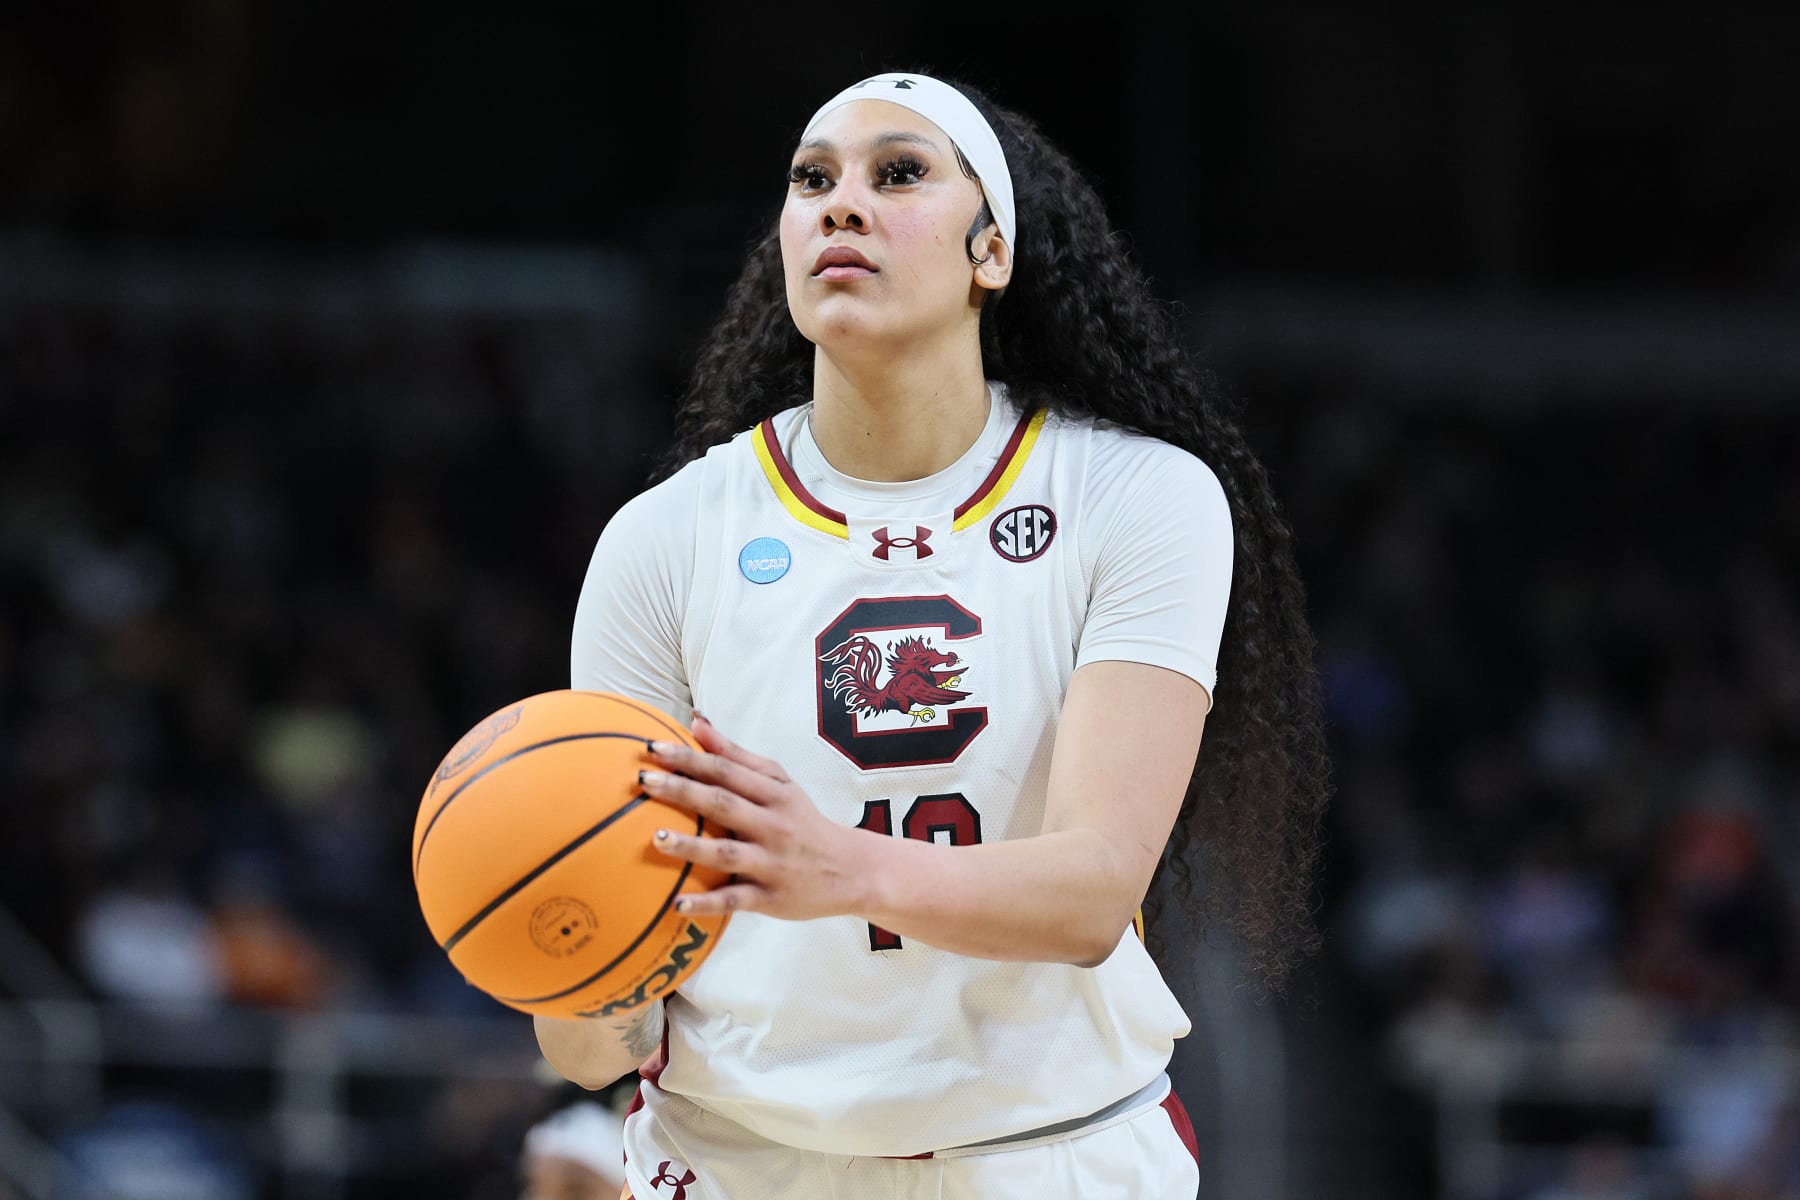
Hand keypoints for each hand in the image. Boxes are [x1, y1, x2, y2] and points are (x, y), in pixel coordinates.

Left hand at [640, 715, 868, 919]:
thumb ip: (737, 756)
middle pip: (724, 805)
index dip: (690, 758)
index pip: (727, 770)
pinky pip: (736, 900)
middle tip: (643, 781)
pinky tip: (677, 904)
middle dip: (683, 791)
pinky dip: (707, 904)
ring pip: (728, 854)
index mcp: (774, 794)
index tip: (652, 749)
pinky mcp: (771, 898)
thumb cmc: (802, 821)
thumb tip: (695, 722)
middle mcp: (774, 825)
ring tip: (655, 839)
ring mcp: (772, 863)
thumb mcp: (779, 783)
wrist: (852, 871)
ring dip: (691, 847)